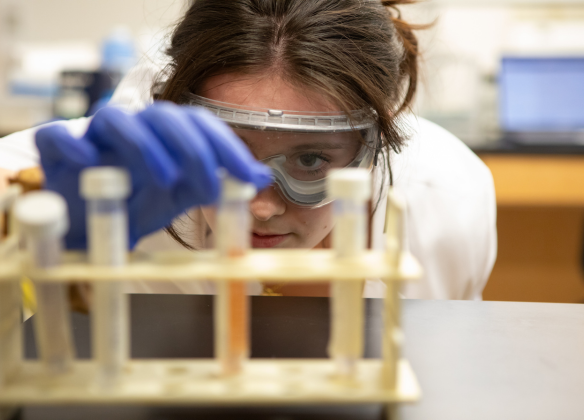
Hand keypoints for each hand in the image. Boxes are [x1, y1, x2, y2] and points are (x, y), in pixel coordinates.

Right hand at [36, 102, 271, 248]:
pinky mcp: (59, 148)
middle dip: (193, 149)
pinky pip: (59, 135)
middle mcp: (135, 125)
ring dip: (145, 146)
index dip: (227, 147)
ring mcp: (96, 135)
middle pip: (164, 117)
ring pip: (116, 118)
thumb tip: (261, 176)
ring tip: (165, 180)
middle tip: (209, 187)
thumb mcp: (185, 195)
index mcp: (167, 132)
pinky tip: (92, 166)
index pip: (201, 125)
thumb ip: (218, 181)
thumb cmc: (142, 201)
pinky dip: (74, 146)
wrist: (95, 222)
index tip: (249, 176)